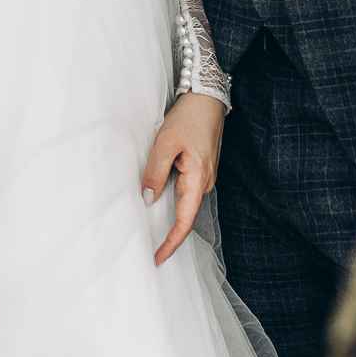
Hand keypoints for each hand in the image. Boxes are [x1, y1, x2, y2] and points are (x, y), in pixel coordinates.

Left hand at [141, 92, 224, 266]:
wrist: (208, 97)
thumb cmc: (189, 118)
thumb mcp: (166, 143)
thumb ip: (155, 172)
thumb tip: (147, 199)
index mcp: (199, 179)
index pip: (185, 221)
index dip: (171, 243)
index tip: (158, 258)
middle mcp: (205, 182)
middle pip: (185, 216)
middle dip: (168, 235)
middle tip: (148, 250)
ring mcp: (204, 176)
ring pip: (184, 203)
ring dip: (168, 216)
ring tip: (149, 231)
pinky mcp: (200, 169)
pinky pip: (185, 191)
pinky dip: (171, 200)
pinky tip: (158, 201)